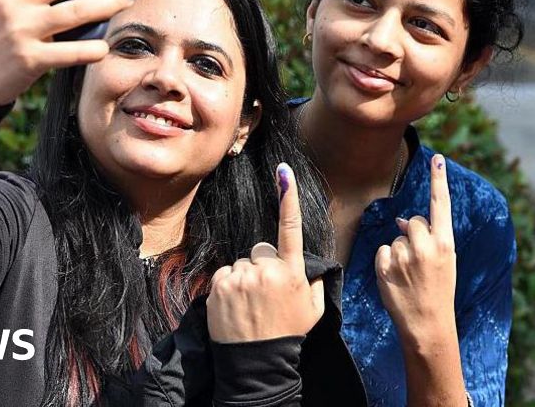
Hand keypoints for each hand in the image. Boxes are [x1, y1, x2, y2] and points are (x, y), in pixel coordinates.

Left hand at [206, 163, 324, 342]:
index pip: (291, 227)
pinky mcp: (221, 285)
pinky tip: (235, 307)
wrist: (257, 363)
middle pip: (260, 252)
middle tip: (265, 297)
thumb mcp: (313, 308)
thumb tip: (310, 265)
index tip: (283, 171)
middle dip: (261, 268)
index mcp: (292, 270)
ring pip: (241, 264)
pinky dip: (228, 287)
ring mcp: (242, 276)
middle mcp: (267, 268)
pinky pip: (225, 274)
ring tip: (249, 306)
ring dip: (243, 279)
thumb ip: (314, 280)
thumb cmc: (288, 333)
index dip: (287, 197)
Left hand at [376, 154, 457, 347]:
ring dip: (400, 251)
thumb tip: (402, 220)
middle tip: (420, 260)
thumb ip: (428, 238)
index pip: (441, 205)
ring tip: (410, 274)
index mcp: (446, 243)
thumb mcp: (443, 262)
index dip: (438, 180)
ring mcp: (405, 256)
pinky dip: (386, 262)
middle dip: (412, 234)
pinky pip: (383, 250)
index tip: (437, 159)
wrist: (428, 323)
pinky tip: (397, 278)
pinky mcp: (386, 265)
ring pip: (397, 237)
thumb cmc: (437, 290)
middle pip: (413, 221)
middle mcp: (426, 246)